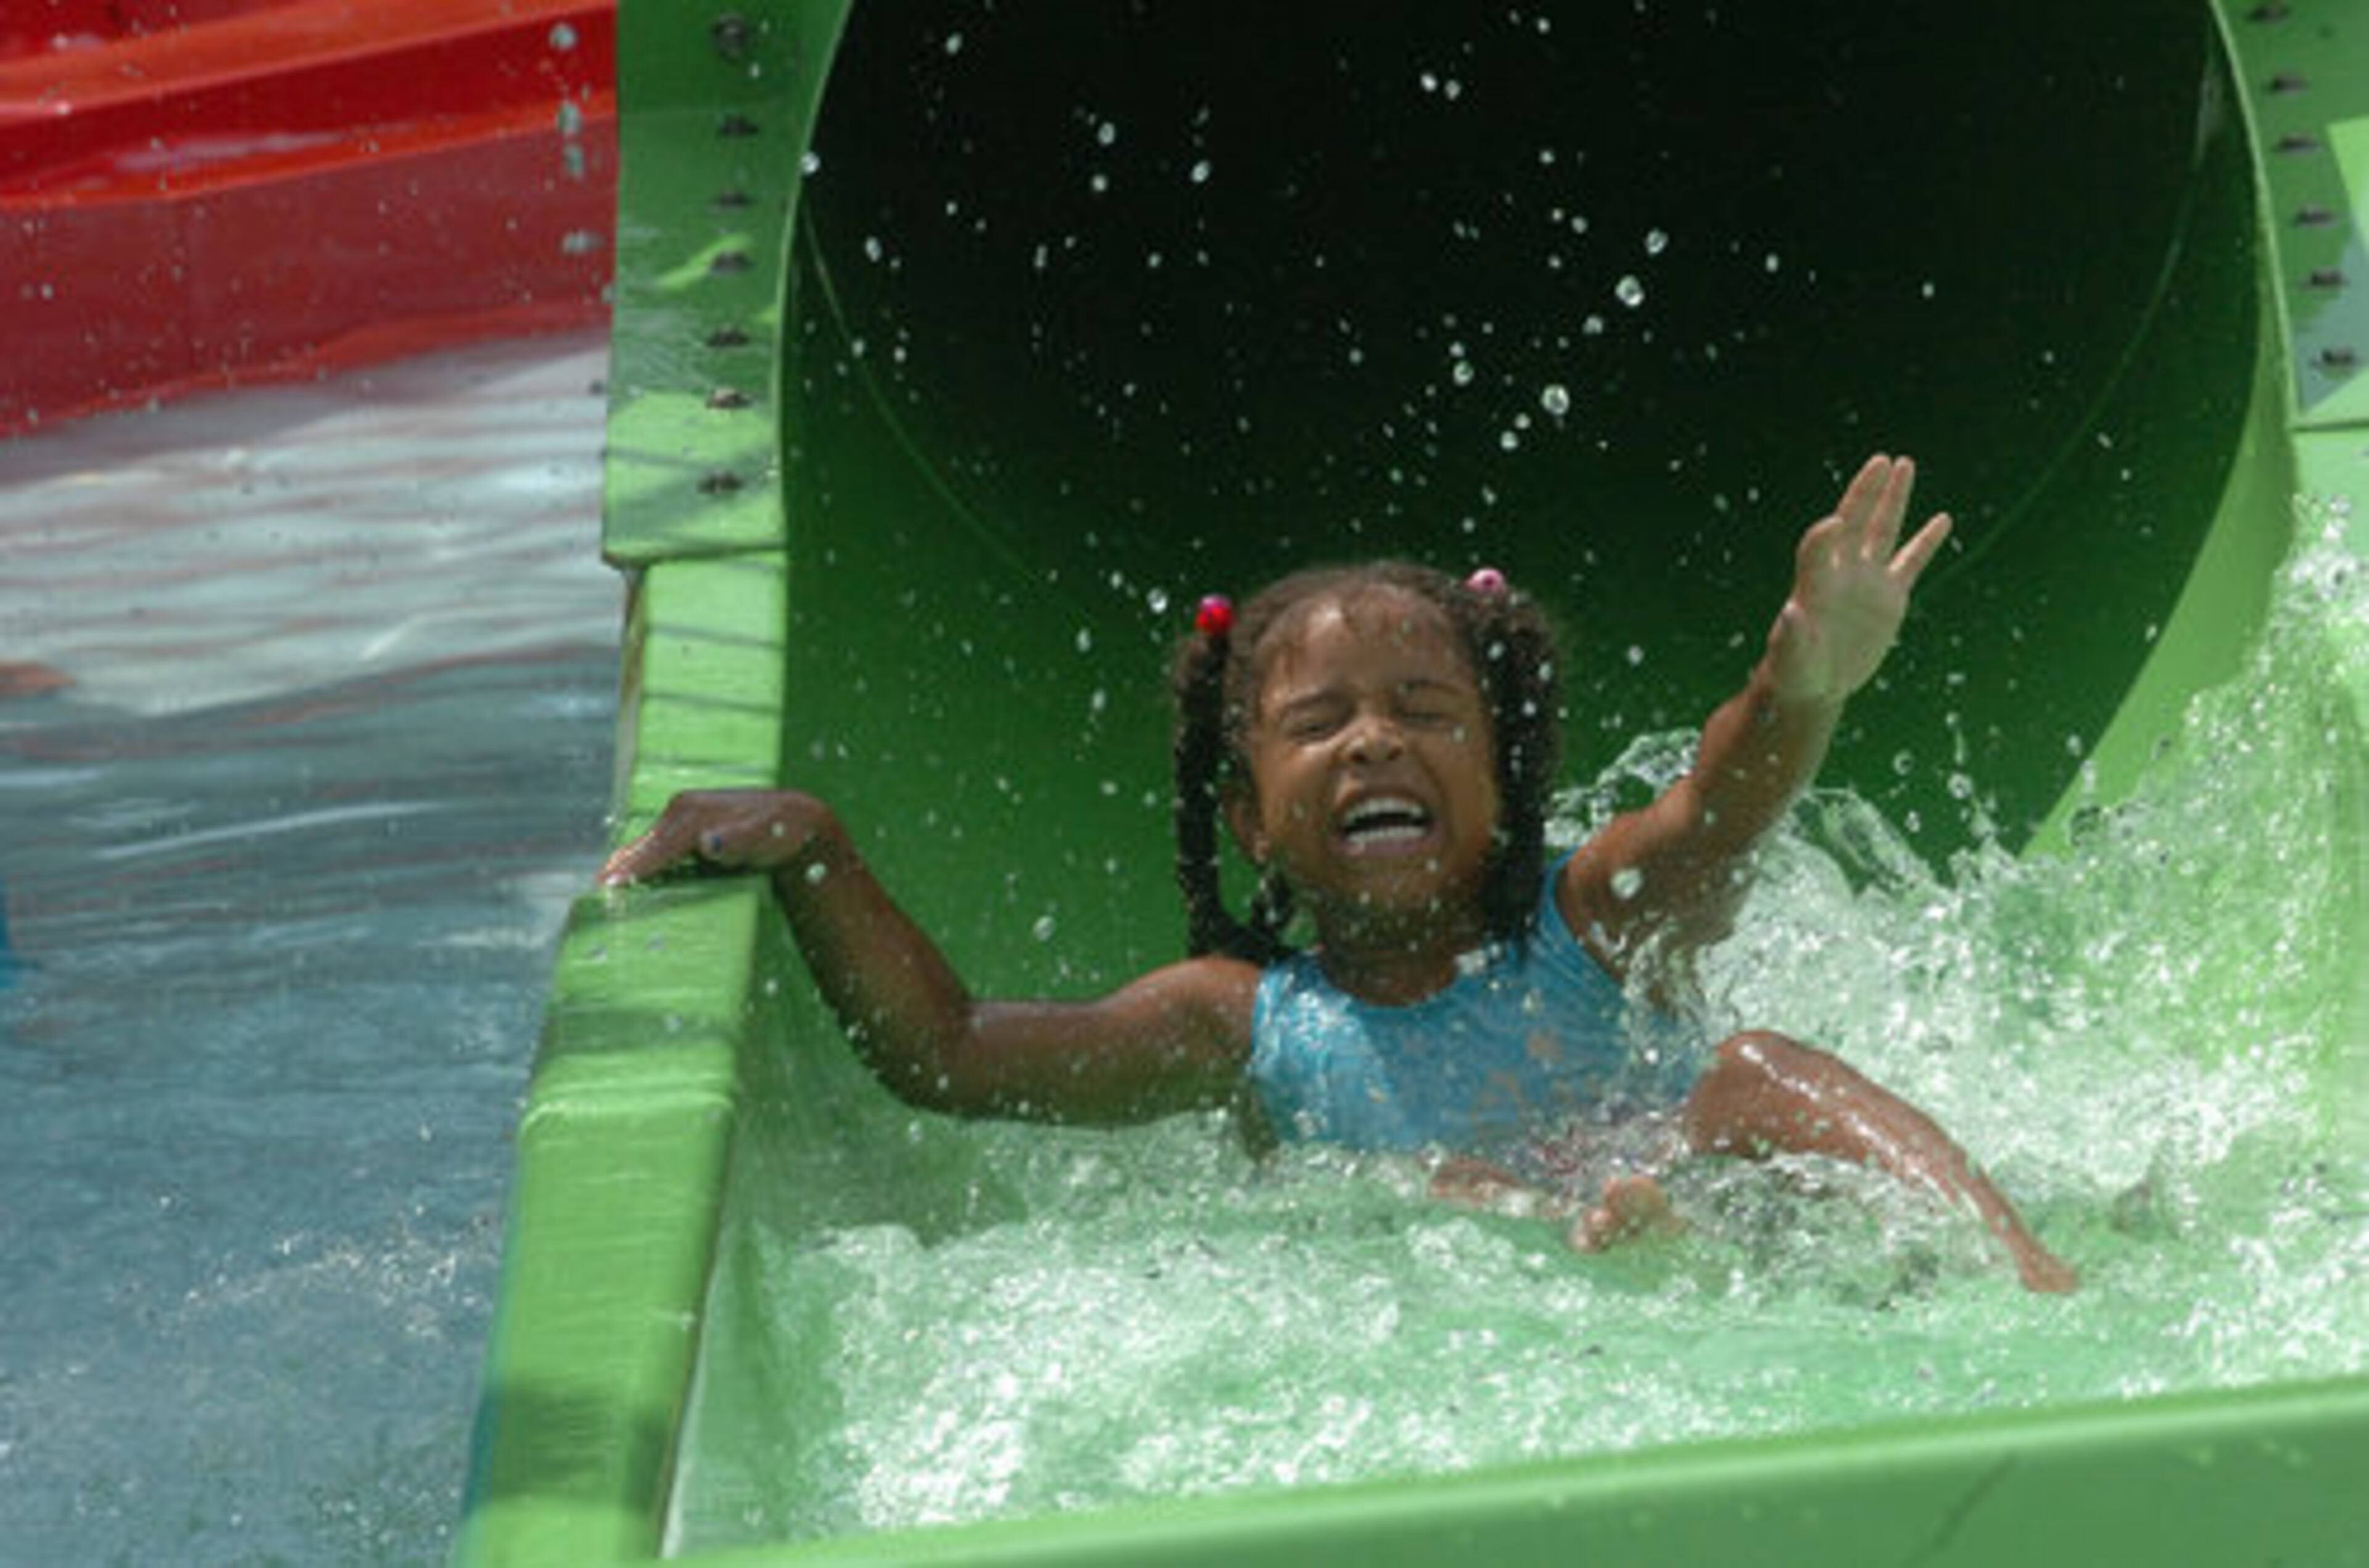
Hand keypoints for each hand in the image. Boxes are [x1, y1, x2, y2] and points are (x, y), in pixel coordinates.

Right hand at [597, 789, 830, 886]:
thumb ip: (736, 841)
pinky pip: (655, 855)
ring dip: (623, 875)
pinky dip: (640, 872)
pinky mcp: (684, 834)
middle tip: (590, 907)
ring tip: (598, 905)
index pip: (652, 848)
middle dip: (614, 876)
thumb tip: (708, 844)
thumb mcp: (764, 835)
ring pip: (644, 852)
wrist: (796, 820)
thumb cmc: (781, 830)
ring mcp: (680, 822)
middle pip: (639, 849)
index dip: (628, 871)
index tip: (604, 893)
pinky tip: (627, 893)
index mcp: (691, 813)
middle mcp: (680, 812)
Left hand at [1765, 454, 1950, 705]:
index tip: (1833, 524)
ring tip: (1904, 463)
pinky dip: (1927, 541)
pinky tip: (1943, 518)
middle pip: (1854, 523)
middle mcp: (1841, 572)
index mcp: (1813, 584)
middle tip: (1880, 461)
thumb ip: (1791, 636)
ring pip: (1884, 530)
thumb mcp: (1791, 658)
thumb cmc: (1795, 670)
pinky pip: (1912, 561)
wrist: (1815, 683)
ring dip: (1894, 499)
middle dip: (1865, 493)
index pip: (1817, 548)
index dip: (1823, 536)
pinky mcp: (1890, 595)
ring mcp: (1867, 580)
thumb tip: (1790, 613)